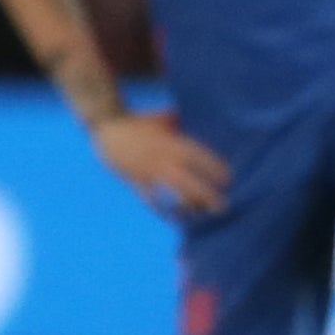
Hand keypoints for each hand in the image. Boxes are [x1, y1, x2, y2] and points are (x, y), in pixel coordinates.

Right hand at [93, 111, 229, 216]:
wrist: (106, 127)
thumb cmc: (135, 122)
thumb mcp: (159, 118)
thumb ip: (174, 120)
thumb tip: (184, 117)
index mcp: (171, 141)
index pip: (198, 155)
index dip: (214, 167)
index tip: (228, 178)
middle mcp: (162, 157)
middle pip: (189, 179)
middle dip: (207, 194)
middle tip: (223, 206)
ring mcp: (148, 170)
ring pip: (172, 191)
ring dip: (188, 204)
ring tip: (200, 213)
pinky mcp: (134, 179)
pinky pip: (149, 197)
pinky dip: (159, 208)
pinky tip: (169, 217)